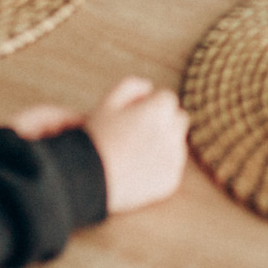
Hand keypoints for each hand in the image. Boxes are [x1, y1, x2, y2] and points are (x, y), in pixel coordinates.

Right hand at [76, 76, 189, 212]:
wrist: (88, 181)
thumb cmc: (96, 138)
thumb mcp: (108, 103)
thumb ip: (132, 86)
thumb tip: (150, 88)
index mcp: (159, 109)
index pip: (167, 98)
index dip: (148, 107)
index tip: (130, 118)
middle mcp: (172, 132)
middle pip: (178, 119)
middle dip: (163, 122)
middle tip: (135, 134)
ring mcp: (173, 157)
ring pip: (177, 143)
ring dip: (163, 144)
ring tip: (133, 154)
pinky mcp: (171, 179)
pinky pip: (171, 166)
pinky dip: (159, 167)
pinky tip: (137, 170)